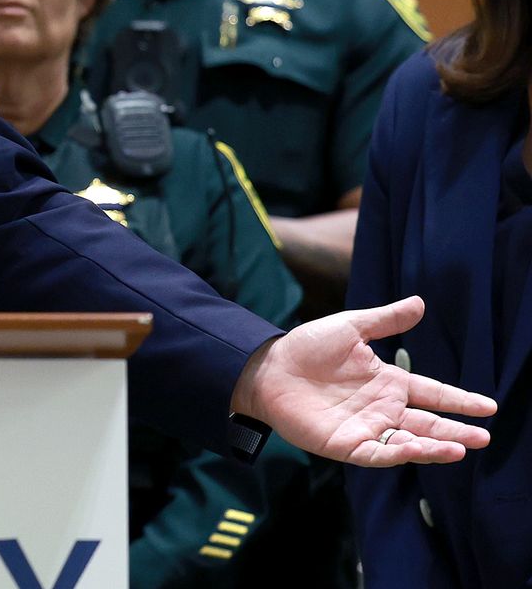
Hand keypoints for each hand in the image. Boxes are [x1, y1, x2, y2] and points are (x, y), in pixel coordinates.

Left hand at [235, 296, 495, 466]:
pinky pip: (379, 453)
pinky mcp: (346, 444)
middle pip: (428, 422)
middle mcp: (382, 408)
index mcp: (388, 382)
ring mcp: (366, 427)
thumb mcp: (350, 328)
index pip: (433, 392)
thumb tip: (420, 303)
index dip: (460, 400)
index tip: (489, 406)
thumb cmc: (306, 347)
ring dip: (435, 446)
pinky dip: (400, 452)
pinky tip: (418, 448)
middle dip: (457, 430)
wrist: (267, 368)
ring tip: (462, 446)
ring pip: (409, 441)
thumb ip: (385, 320)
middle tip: (485, 436)